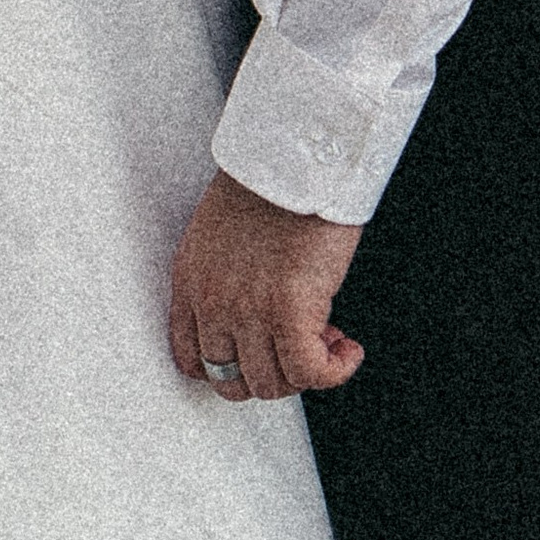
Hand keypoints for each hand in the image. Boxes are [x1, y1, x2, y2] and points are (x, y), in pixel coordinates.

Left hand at [169, 168, 363, 401]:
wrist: (294, 154)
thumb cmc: (269, 180)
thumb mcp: (222, 234)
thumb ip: (227, 278)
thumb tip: (258, 314)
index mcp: (190, 281)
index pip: (191, 360)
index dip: (232, 369)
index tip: (261, 355)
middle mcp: (212, 301)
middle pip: (231, 381)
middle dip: (271, 374)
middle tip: (300, 348)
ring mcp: (247, 310)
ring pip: (270, 384)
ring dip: (304, 373)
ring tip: (329, 341)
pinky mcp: (288, 311)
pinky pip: (310, 373)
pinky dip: (334, 371)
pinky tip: (348, 349)